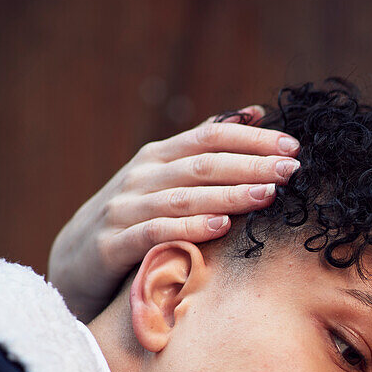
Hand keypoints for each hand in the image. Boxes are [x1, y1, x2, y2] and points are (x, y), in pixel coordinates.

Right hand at [48, 107, 299, 319]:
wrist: (78, 259)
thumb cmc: (138, 214)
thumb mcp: (168, 175)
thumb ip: (208, 145)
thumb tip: (256, 112)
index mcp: (161, 156)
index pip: (211, 137)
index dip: (253, 140)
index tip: (293, 147)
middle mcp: (143, 176)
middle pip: (203, 165)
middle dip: (251, 165)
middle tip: (291, 170)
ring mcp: (127, 208)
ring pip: (184, 198)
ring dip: (229, 195)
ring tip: (268, 195)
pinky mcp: (115, 243)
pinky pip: (157, 233)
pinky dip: (189, 228)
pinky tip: (221, 227)